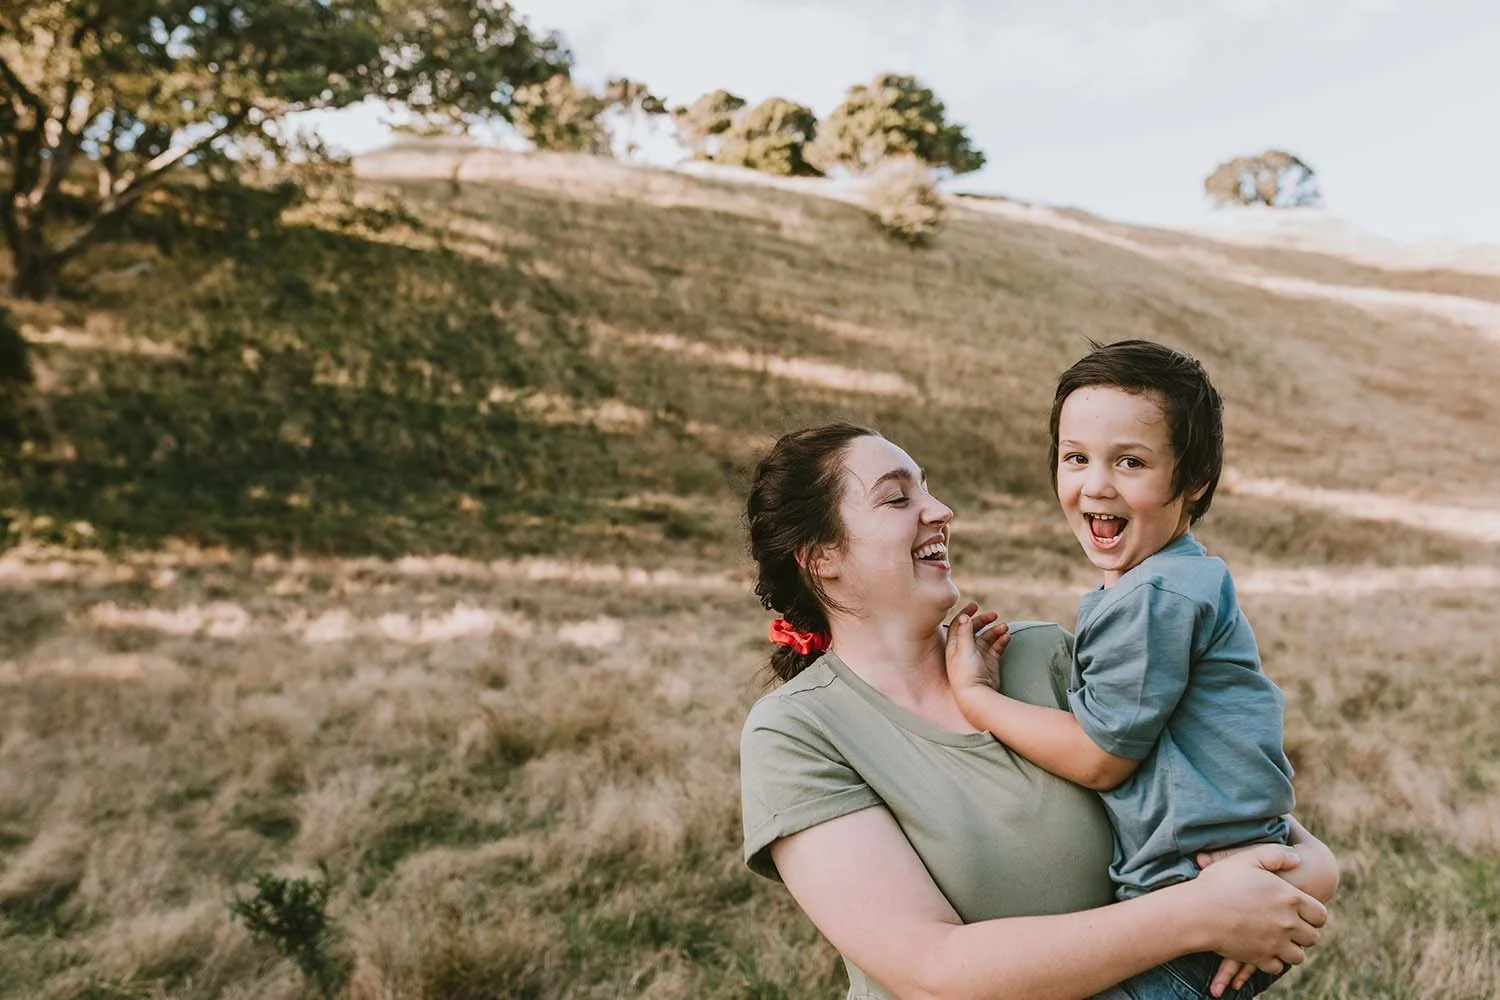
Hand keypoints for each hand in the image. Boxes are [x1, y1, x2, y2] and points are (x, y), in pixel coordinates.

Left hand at [944, 601, 1008, 706]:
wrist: (978, 697)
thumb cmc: (966, 674)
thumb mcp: (963, 650)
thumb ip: (964, 632)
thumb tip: (965, 616)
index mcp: (954, 646)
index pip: (958, 625)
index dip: (965, 614)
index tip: (975, 605)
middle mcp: (966, 650)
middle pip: (974, 629)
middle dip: (983, 620)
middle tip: (994, 614)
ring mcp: (979, 656)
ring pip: (987, 637)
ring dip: (996, 630)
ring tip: (1005, 627)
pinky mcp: (990, 663)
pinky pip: (997, 647)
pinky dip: (1002, 641)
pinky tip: (1007, 637)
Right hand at [1190, 844, 1325, 976]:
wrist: (1198, 912)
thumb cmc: (1220, 882)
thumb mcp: (1247, 858)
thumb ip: (1275, 854)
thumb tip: (1297, 858)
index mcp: (1290, 899)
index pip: (1320, 915)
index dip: (1314, 914)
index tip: (1302, 912)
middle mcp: (1288, 924)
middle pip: (1312, 938)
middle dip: (1304, 933)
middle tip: (1289, 926)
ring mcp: (1275, 944)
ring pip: (1297, 956)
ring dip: (1291, 949)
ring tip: (1278, 939)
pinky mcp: (1259, 958)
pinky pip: (1277, 967)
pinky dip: (1273, 961)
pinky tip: (1264, 950)